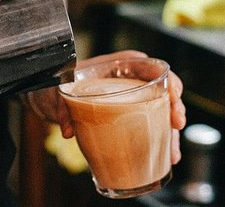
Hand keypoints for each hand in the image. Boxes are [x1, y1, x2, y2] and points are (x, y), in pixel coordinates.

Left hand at [25, 50, 186, 164]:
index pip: (151, 66)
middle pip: (162, 91)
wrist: (48, 97)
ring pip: (160, 113)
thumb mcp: (57, 91)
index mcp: (118, 66)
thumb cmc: (55, 85)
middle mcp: (129, 81)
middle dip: (175, 108)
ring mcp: (131, 100)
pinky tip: (165, 158)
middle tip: (177, 125)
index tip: (173, 94)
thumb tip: (68, 130)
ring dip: (170, 133)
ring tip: (173, 155)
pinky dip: (159, 142)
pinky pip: (149, 128)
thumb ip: (62, 106)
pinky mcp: (127, 118)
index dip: (167, 79)